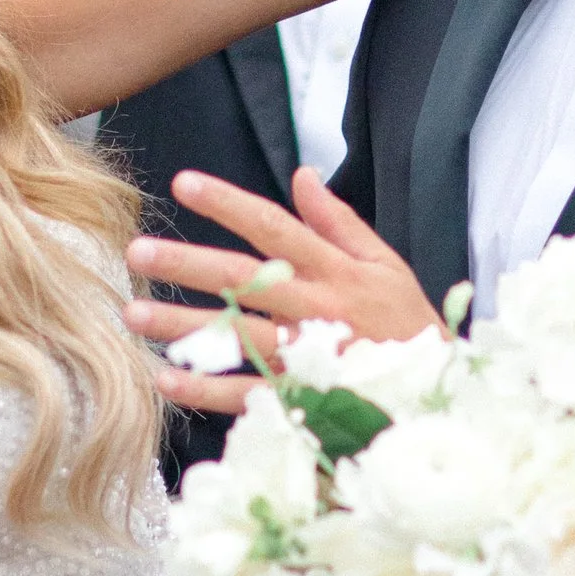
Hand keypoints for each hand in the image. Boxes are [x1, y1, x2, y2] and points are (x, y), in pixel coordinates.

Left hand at [124, 167, 440, 417]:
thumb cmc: (407, 326)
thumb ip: (339, 221)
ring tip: (134, 315)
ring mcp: (310, 358)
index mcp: (336, 271)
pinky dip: (207, 391)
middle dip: (189, 264)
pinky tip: (166, 380)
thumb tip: (303, 174)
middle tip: (138, 252)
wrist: (440, 396)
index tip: (184, 183)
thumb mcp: (385, 264)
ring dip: (184, 327)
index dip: (229, 204)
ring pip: (239, 337)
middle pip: (246, 280)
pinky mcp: (304, 401)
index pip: (275, 228)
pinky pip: (249, 396)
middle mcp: (319, 310)